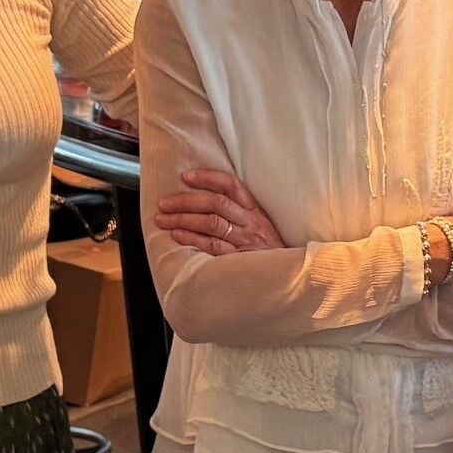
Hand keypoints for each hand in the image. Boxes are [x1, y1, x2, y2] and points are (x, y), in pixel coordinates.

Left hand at [157, 167, 282, 255]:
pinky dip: (192, 239)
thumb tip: (206, 200)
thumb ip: (240, 213)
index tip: (186, 177)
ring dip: (183, 219)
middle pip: (215, 203)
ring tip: (163, 219)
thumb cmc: (270, 252)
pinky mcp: (239, 259)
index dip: (208, 178)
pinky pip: (213, 245)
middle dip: (186, 201)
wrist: (289, 276)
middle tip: (164, 203)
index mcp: (255, 211)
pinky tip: (177, 235)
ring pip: (211, 223)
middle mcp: (251, 223)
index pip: (231, 186)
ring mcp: (245, 241)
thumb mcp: (261, 226)